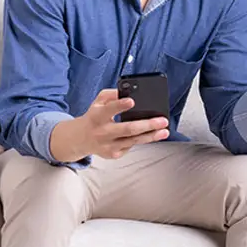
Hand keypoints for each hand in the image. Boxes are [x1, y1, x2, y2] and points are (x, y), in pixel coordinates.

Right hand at [47, 88, 170, 162]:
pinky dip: (142, 139)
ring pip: (133, 141)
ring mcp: (108, 145)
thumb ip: (112, 95)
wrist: (81, 139)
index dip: (120, 106)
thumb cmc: (95, 116)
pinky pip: (131, 146)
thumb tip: (128, 92)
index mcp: (97, 116)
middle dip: (147, 125)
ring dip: (151, 136)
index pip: (109, 110)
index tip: (132, 101)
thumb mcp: (98, 102)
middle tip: (162, 120)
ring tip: (164, 131)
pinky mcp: (113, 154)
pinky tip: (151, 135)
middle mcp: (102, 132)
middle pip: (127, 129)